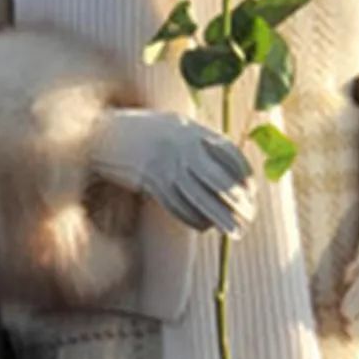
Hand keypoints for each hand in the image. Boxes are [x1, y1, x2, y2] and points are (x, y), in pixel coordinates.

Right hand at [91, 108, 256, 236]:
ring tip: (235, 231)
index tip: (252, 192)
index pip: (228, 154)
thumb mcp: (179, 127)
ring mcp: (164, 166)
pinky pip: (176, 204)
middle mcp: (180, 148)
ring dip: (218, 217)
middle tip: (249, 218)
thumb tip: (233, 170)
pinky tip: (205, 226)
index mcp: (193, 130)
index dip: (244, 175)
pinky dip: (192, 218)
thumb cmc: (149, 131)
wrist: (107, 133)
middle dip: (235, 202)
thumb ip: (204, 143)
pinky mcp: (149, 182)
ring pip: (196, 196)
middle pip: (215, 179)